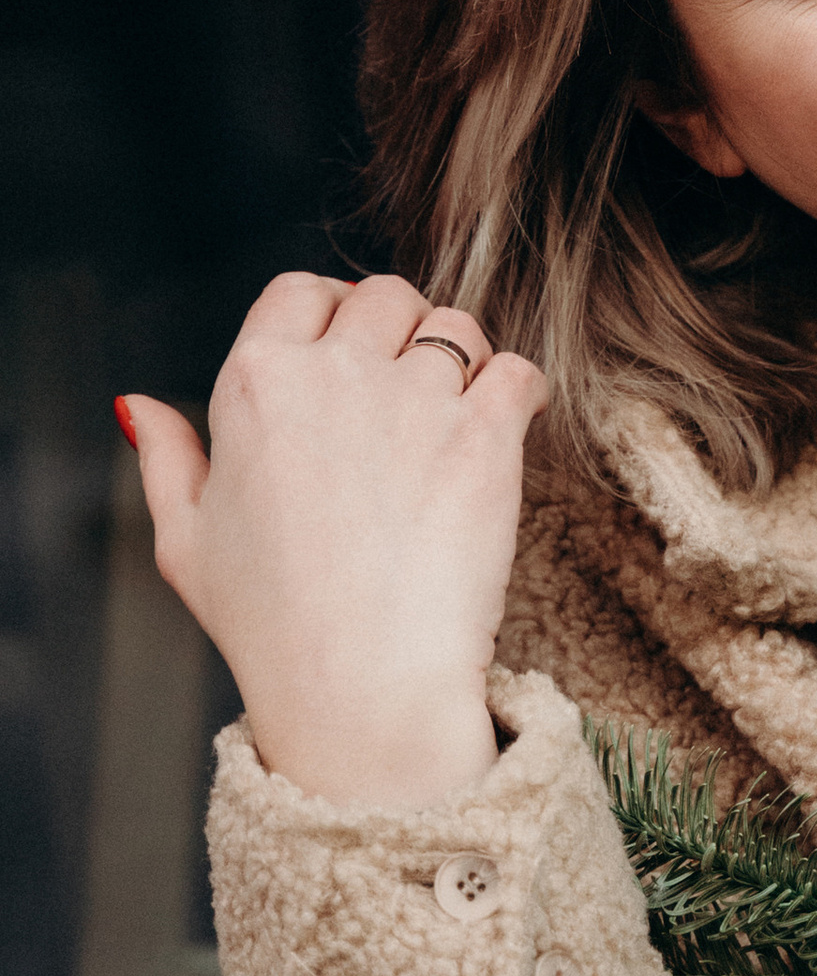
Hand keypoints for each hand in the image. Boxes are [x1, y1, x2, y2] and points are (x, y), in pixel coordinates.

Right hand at [123, 272, 547, 808]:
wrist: (359, 684)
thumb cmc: (270, 626)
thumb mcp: (186, 542)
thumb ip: (166, 459)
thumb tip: (138, 405)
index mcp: (254, 384)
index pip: (301, 291)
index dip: (333, 313)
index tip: (353, 352)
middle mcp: (333, 374)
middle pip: (385, 297)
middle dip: (401, 330)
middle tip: (411, 390)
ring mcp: (413, 399)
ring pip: (456, 328)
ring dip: (462, 360)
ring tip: (456, 418)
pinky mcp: (485, 436)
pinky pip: (517, 371)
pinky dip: (519, 390)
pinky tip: (508, 427)